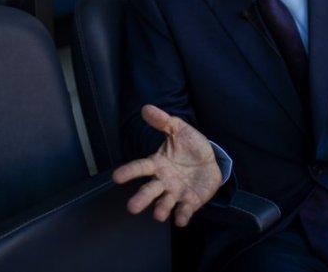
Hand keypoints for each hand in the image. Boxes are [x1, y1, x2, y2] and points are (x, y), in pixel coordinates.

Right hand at [112, 104, 221, 226]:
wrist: (211, 160)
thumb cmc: (189, 145)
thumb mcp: (179, 129)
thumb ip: (163, 121)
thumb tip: (146, 108)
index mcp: (157, 164)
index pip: (140, 167)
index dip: (128, 172)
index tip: (116, 177)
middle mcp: (163, 181)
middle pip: (149, 191)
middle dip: (141, 199)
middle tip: (132, 207)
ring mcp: (176, 193)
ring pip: (165, 203)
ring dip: (161, 210)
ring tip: (158, 214)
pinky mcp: (190, 202)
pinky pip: (184, 211)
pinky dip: (182, 216)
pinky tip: (181, 220)